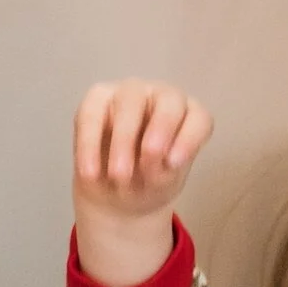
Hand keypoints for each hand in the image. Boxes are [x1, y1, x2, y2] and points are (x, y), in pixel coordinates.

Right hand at [72, 79, 212, 222]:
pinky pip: (92, 114)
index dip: (189, 138)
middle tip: (150, 157)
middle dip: (160, 128)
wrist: (115, 193)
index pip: (198, 117)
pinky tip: (89, 173)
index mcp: (187, 117)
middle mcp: (162, 97)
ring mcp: (130, 93)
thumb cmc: (148, 183)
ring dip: (124, 139)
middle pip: (169, 100)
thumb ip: (163, 171)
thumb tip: (151, 157)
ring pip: (130, 101)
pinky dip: (90, 145)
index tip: (175, 163)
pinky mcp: (97, 98)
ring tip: (118, 176)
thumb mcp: (161, 184)